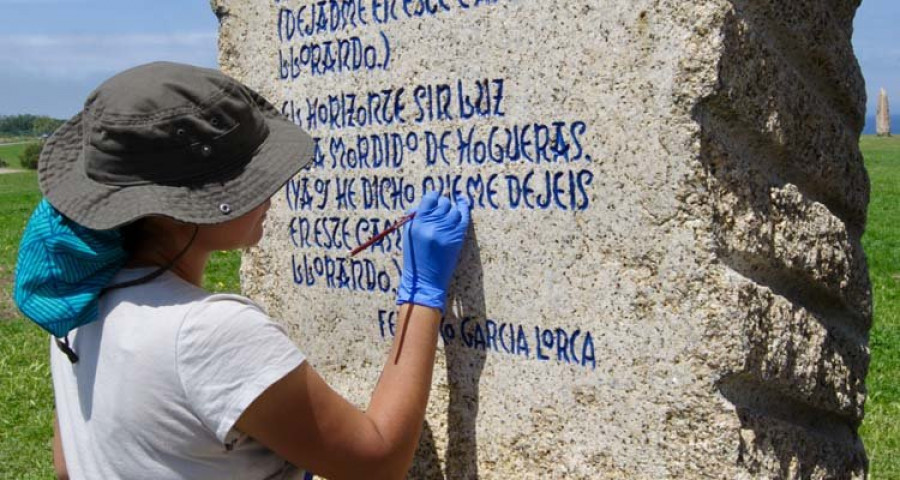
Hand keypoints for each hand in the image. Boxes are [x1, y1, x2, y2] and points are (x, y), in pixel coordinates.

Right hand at [396, 192, 470, 312]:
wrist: (425, 279)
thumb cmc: (415, 257)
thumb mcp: (408, 235)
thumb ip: (415, 217)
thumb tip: (427, 202)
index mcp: (418, 224)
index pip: (429, 199)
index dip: (433, 196)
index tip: (434, 198)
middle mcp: (433, 226)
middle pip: (443, 203)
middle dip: (442, 204)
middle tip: (440, 209)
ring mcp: (447, 232)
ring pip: (454, 210)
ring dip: (452, 209)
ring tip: (447, 213)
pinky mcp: (458, 238)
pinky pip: (464, 217)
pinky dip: (464, 209)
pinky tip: (462, 203)